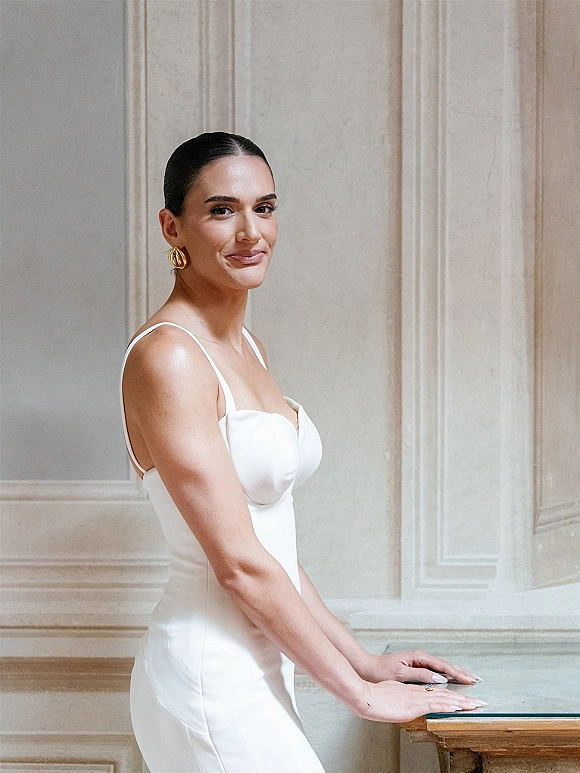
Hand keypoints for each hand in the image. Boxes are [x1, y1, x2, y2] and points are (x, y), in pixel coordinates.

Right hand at [355, 680, 485, 722]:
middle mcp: (418, 692)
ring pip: (445, 698)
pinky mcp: (414, 704)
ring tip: (476, 704)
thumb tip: (406, 706)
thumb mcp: (389, 699)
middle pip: (446, 694)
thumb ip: (400, 701)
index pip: (437, 694)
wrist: (363, 695)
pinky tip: (459, 707)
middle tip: (480, 702)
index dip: (453, 696)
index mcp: (413, 692)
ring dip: (462, 701)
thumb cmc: (372, 697)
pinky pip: (436, 704)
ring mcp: (417, 697)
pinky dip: (449, 705)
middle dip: (464, 699)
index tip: (465, 700)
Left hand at [360, 649, 481, 685]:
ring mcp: (419, 662)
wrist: (368, 667)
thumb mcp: (401, 673)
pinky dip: (447, 675)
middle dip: (462, 672)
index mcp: (419, 657)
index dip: (458, 673)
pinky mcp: (416, 668)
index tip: (470, 679)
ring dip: (456, 673)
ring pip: (442, 668)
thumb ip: (421, 675)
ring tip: (470, 679)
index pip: (443, 666)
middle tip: (477, 680)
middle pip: (446, 665)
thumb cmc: (381, 670)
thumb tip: (440, 677)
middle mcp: (421, 658)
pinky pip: (436, 671)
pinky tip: (452, 680)